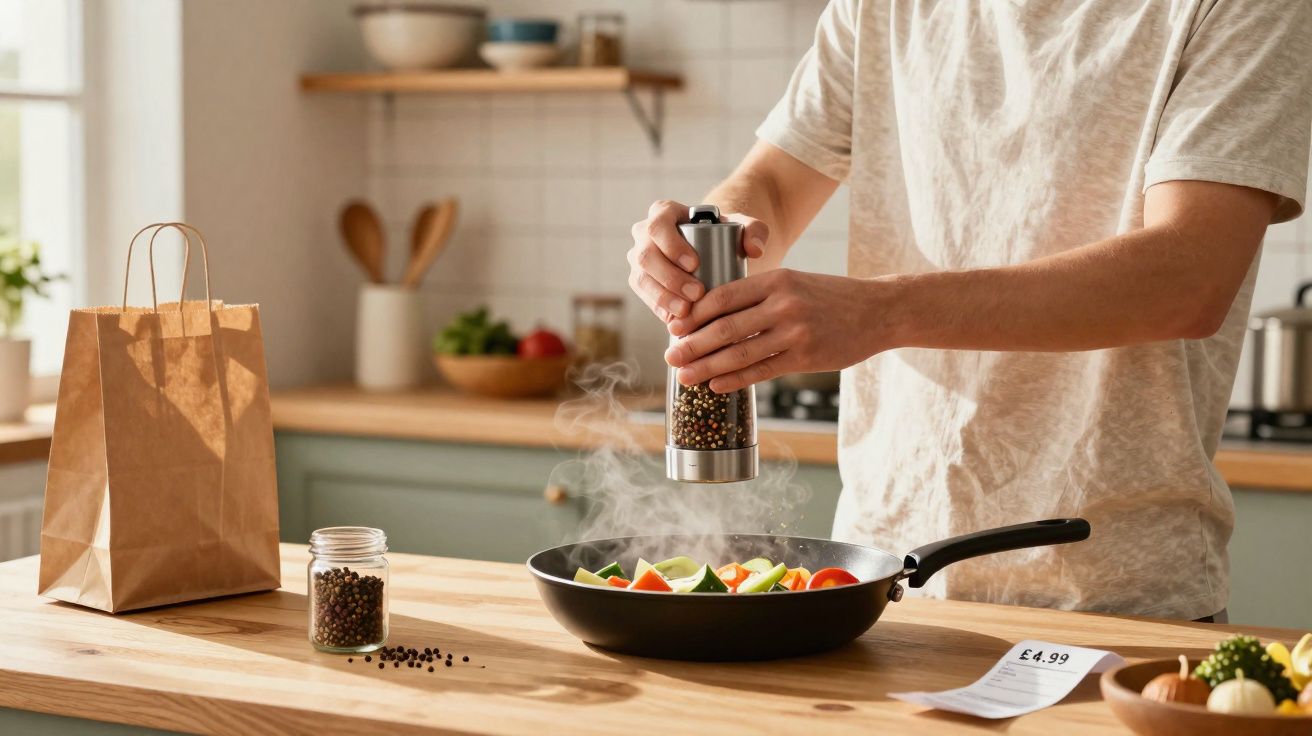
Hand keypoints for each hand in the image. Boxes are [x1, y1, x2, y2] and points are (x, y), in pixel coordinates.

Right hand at [627, 200, 767, 321]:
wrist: (715, 251)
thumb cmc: (725, 235)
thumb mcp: (743, 227)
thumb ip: (756, 230)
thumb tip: (754, 250)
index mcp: (663, 213)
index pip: (658, 225)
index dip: (671, 245)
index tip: (695, 264)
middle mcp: (644, 234)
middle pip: (645, 255)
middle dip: (669, 277)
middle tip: (697, 293)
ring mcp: (639, 259)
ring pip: (640, 278)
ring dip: (662, 296)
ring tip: (686, 311)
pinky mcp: (641, 281)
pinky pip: (643, 296)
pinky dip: (658, 308)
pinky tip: (674, 319)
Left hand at [664, 269, 887, 392]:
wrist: (878, 311)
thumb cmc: (830, 298)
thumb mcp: (795, 282)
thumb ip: (760, 295)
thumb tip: (714, 317)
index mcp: (776, 280)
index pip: (722, 296)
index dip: (693, 314)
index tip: (673, 326)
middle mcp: (783, 304)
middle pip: (724, 327)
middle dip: (691, 344)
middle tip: (670, 357)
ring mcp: (795, 332)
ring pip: (739, 353)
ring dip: (706, 367)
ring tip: (685, 376)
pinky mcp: (805, 357)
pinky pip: (762, 371)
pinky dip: (735, 380)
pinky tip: (715, 385)